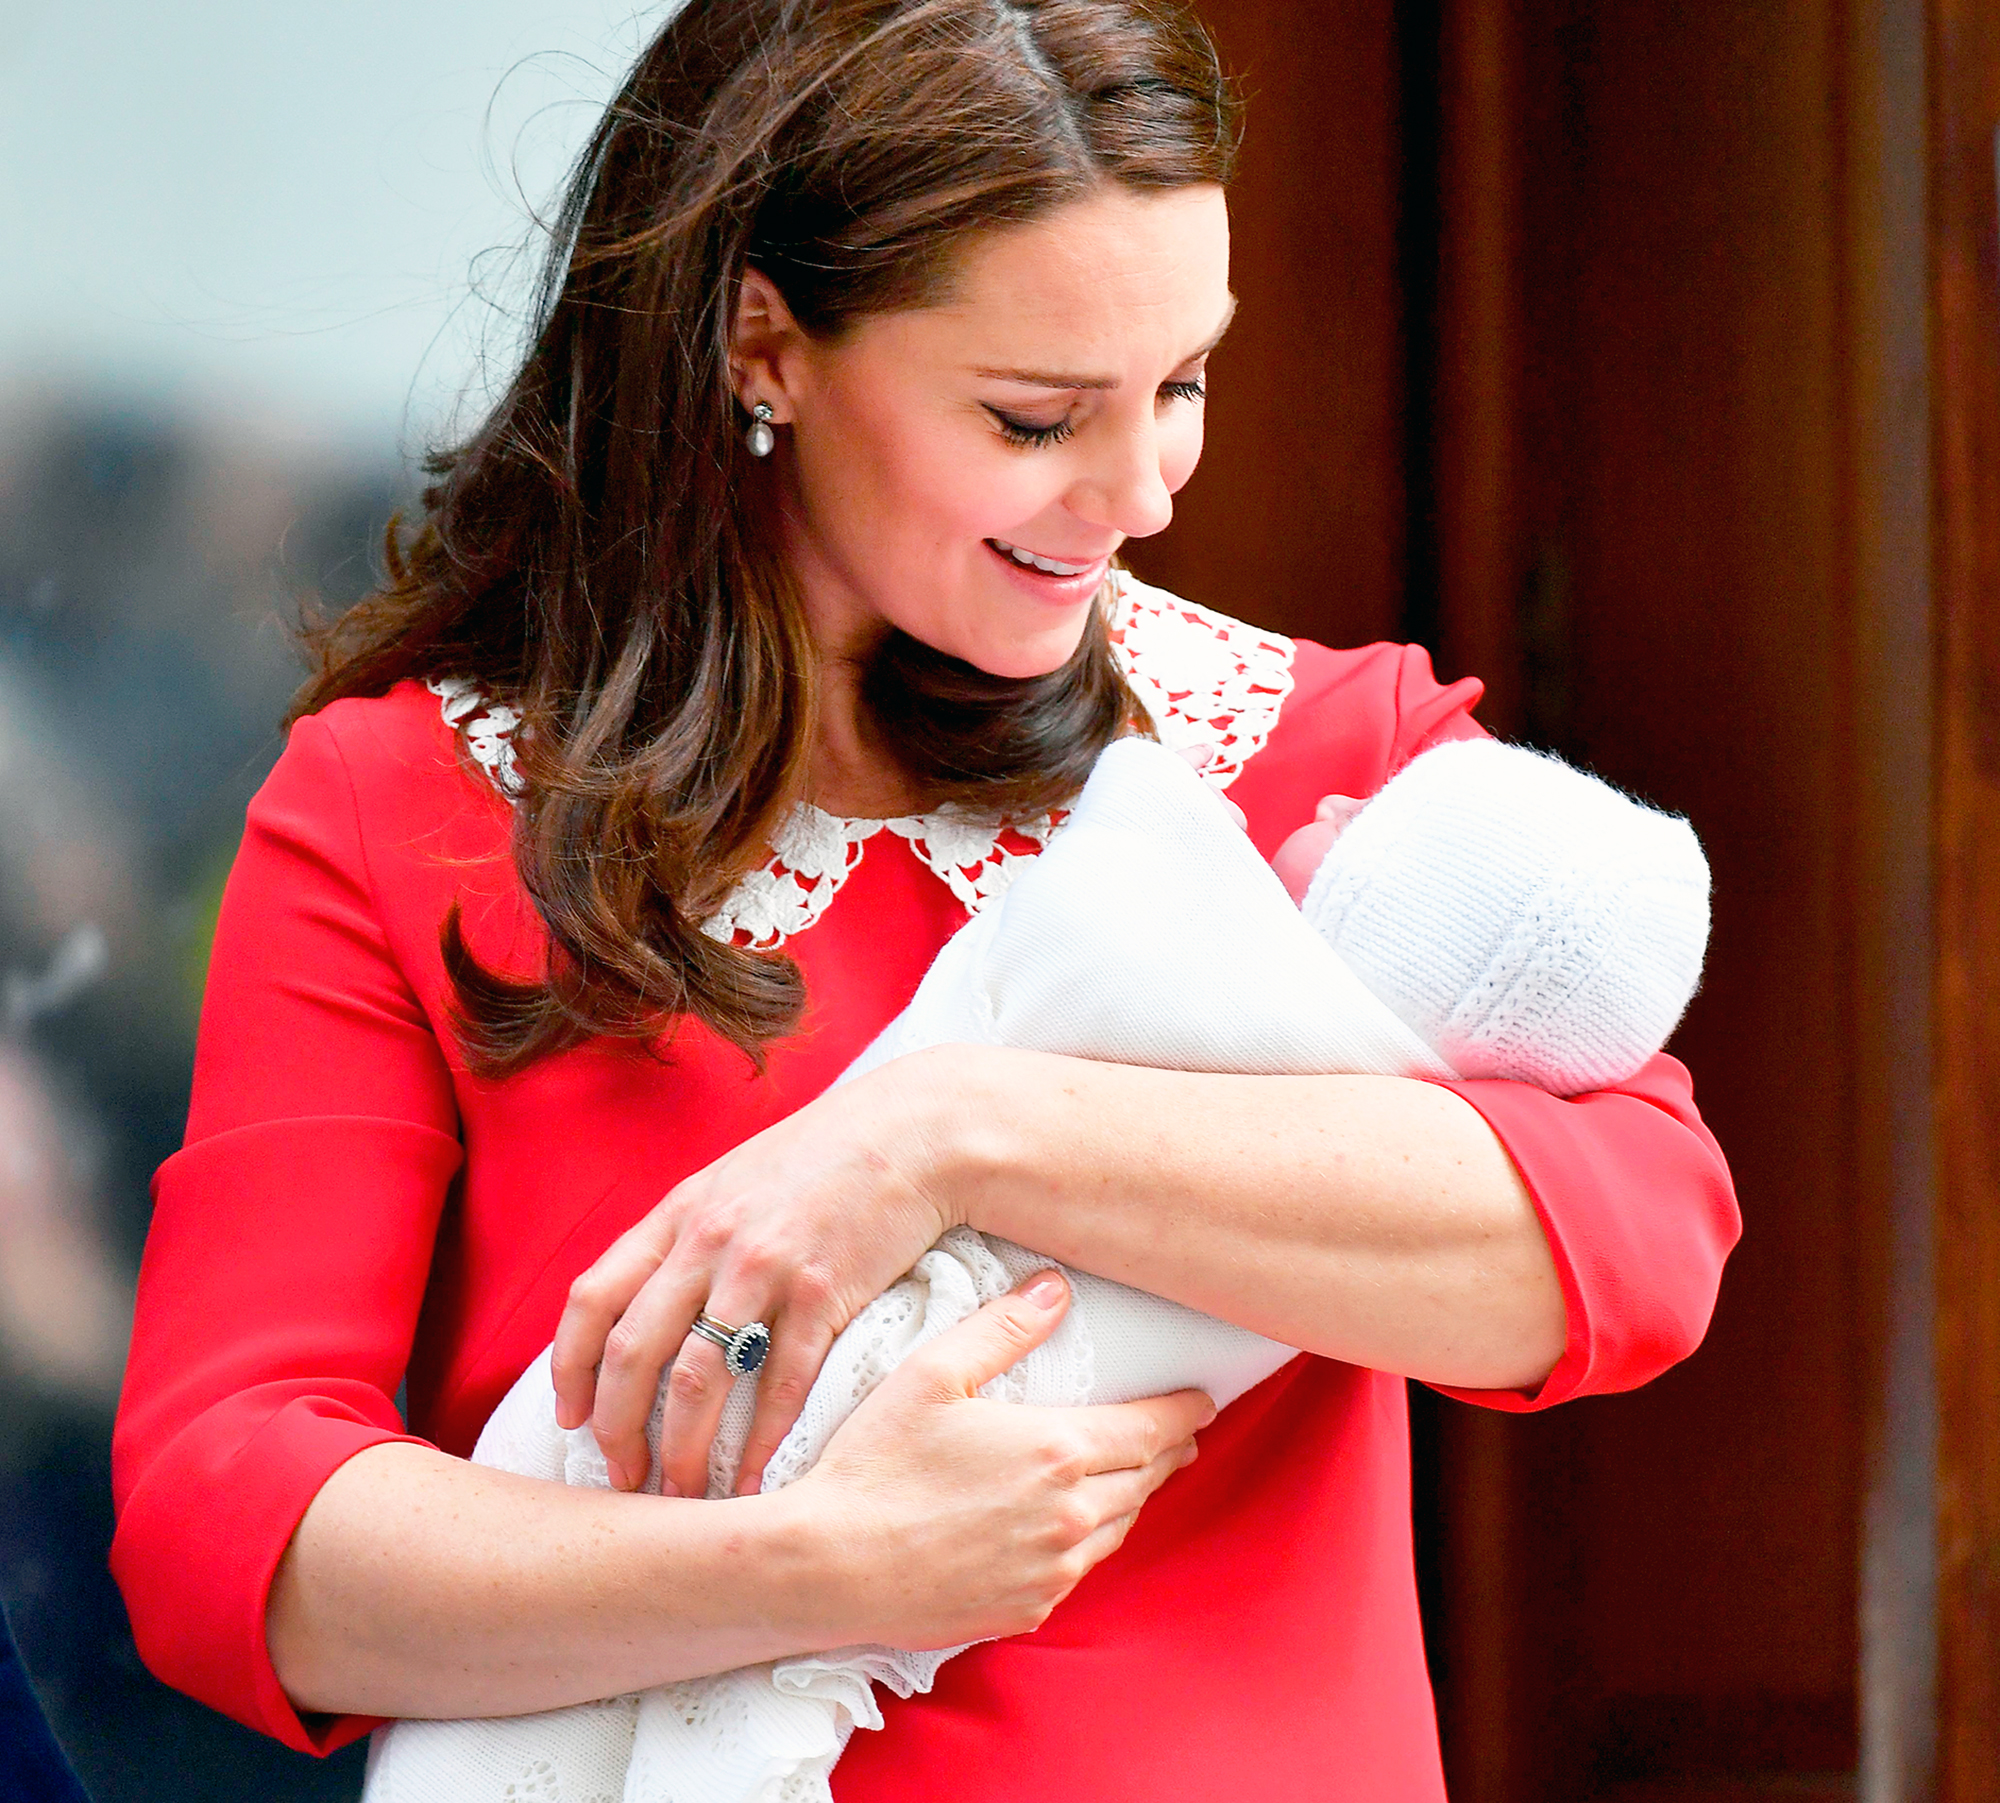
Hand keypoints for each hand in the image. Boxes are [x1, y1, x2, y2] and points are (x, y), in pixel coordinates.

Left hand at [552, 1049, 968, 1497]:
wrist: (914, 1133)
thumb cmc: (824, 1159)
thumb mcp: (735, 1181)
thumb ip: (688, 1236)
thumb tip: (648, 1303)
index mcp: (679, 1213)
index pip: (593, 1300)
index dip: (570, 1369)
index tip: (571, 1420)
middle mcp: (709, 1241)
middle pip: (634, 1353)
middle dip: (618, 1431)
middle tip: (625, 1480)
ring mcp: (764, 1267)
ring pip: (698, 1379)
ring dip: (684, 1451)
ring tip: (685, 1496)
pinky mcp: (823, 1291)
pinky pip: (780, 1382)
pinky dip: (763, 1440)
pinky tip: (757, 1478)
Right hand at [788, 1269, 1214, 1649]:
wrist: (830, 1565)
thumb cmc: (876, 1464)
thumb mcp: (933, 1373)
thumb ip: (1003, 1328)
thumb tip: (1056, 1287)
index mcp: (1057, 1450)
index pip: (1150, 1428)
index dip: (1183, 1412)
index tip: (1203, 1400)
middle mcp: (1070, 1514)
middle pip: (1145, 1478)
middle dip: (1167, 1450)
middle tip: (1178, 1433)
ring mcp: (1052, 1570)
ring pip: (1118, 1527)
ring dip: (1133, 1495)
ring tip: (1135, 1473)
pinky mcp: (1027, 1609)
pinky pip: (1080, 1570)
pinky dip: (1090, 1541)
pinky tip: (1075, 1527)